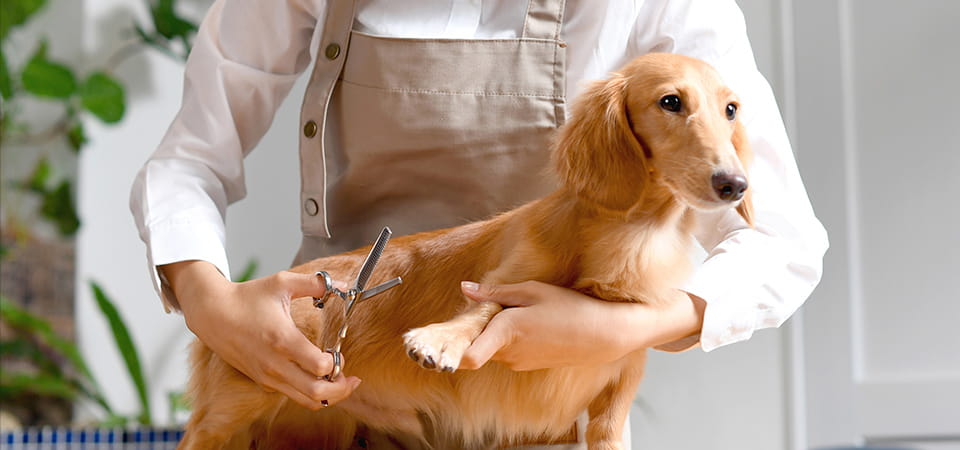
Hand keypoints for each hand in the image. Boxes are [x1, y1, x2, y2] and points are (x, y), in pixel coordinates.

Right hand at [162, 261, 360, 409]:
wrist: (212, 313)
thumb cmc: (247, 297)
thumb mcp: (282, 282)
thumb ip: (315, 283)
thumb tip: (343, 285)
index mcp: (283, 340)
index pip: (319, 367)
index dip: (336, 363)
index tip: (338, 351)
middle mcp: (275, 364)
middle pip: (316, 394)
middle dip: (341, 389)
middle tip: (350, 378)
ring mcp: (268, 376)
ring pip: (305, 401)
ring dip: (328, 396)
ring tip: (339, 382)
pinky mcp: (262, 381)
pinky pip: (292, 395)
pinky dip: (310, 393)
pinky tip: (317, 378)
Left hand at [458, 281, 704, 370]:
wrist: (605, 335)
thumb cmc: (571, 308)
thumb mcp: (532, 290)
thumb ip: (496, 291)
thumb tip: (466, 288)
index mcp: (507, 330)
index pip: (467, 356)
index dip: (450, 351)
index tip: (440, 343)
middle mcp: (509, 353)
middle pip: (476, 344)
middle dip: (475, 329)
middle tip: (484, 308)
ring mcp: (519, 362)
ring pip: (491, 347)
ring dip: (494, 333)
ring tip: (516, 312)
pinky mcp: (528, 365)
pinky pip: (507, 351)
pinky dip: (509, 339)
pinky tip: (530, 324)